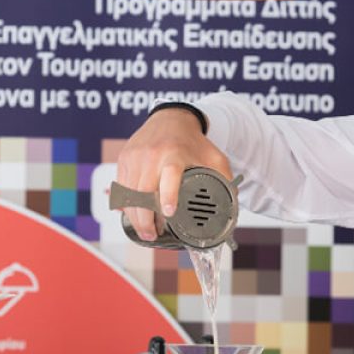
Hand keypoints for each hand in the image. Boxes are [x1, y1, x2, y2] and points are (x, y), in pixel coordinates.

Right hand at [116, 108, 231, 241]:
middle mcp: (152, 154)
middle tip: (151, 236)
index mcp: (175, 153)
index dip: (168, 195)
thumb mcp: (214, 157)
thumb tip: (232, 206)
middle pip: (142, 191)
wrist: (170, 118)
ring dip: (134, 216)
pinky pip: (121, 186)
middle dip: (145, 218)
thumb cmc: (193, 141)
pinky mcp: (125, 159)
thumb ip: (224, 179)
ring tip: (144, 231)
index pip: (169, 174)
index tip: (169, 213)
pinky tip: (133, 216)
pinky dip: (125, 204)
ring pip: (128, 192)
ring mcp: (135, 156)